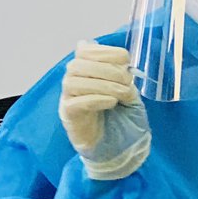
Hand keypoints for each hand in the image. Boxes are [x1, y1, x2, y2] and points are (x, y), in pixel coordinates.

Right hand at [58, 42, 151, 180]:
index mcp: (87, 71)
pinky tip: (111, 103)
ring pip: (73, 82)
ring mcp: (68, 99)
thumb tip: (120, 59)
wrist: (120, 147)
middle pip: (76, 65)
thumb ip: (122, 74)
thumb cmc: (123, 117)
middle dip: (106, 69)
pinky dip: (96, 99)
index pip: (84, 50)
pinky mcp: (69, 116)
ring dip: (102, 84)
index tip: (125, 59)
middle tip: (127, 81)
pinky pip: (74, 103)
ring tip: (121, 93)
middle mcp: (73, 82)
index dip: (105, 51)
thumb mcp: (129, 91)